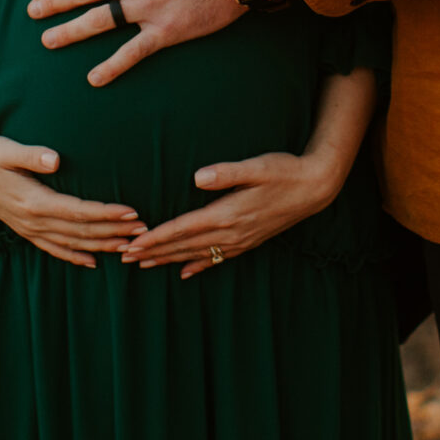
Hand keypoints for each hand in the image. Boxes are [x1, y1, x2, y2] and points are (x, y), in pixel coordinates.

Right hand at [0, 134, 144, 268]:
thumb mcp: (6, 149)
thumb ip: (32, 155)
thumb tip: (55, 160)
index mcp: (33, 200)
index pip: (78, 211)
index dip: (106, 213)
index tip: (131, 212)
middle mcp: (33, 220)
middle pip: (81, 231)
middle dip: (113, 232)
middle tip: (143, 230)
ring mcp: (29, 228)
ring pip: (71, 243)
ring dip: (101, 245)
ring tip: (128, 246)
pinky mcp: (25, 229)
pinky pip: (53, 248)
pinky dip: (74, 256)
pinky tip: (91, 261)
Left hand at [120, 152, 347, 277]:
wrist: (315, 188)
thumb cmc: (284, 171)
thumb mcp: (256, 166)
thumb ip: (226, 173)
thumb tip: (198, 177)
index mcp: (227, 213)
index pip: (182, 228)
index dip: (155, 237)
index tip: (132, 245)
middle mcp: (231, 232)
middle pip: (184, 246)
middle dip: (153, 252)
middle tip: (124, 258)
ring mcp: (240, 240)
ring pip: (197, 254)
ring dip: (169, 260)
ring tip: (144, 266)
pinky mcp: (248, 241)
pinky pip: (217, 258)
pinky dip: (198, 265)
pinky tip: (186, 272)